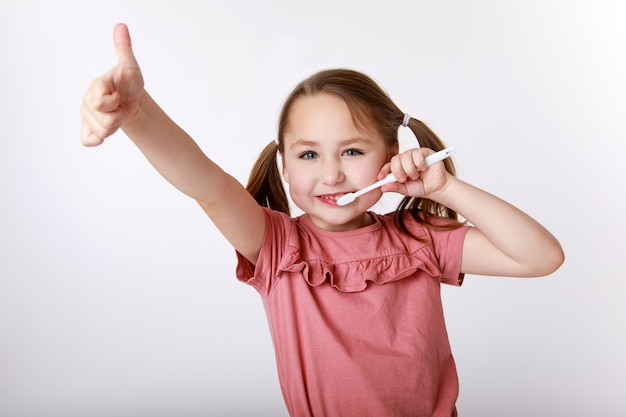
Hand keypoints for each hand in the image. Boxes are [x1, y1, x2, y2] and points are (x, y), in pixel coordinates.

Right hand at [80, 23, 143, 145]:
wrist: (131, 99)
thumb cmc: (129, 83)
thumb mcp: (131, 68)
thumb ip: (124, 50)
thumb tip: (121, 27)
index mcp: (95, 86)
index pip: (99, 102)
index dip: (114, 101)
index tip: (118, 95)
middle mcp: (86, 101)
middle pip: (105, 121)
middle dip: (118, 116)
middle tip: (120, 106)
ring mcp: (86, 116)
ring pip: (102, 132)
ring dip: (115, 126)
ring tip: (117, 114)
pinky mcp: (88, 129)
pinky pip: (88, 141)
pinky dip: (97, 139)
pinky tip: (106, 132)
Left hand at [378, 148, 450, 197]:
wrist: (437, 188)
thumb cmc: (422, 187)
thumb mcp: (406, 190)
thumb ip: (395, 188)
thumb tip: (383, 188)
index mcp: (398, 168)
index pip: (388, 166)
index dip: (383, 171)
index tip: (380, 178)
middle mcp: (405, 160)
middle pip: (395, 159)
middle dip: (397, 171)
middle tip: (403, 179)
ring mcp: (414, 155)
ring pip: (406, 156)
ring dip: (410, 169)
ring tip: (415, 176)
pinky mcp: (424, 152)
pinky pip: (417, 153)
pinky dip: (419, 163)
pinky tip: (423, 168)